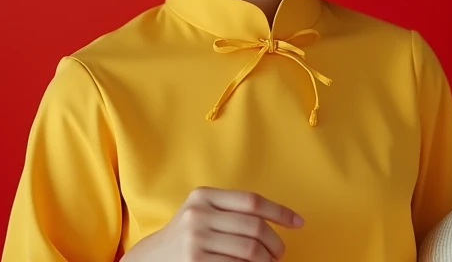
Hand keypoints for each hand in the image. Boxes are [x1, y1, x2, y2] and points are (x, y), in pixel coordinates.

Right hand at [121, 187, 303, 261]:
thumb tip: (277, 222)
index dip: (280, 212)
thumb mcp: (202, 212)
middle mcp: (198, 214)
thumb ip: (232, 210)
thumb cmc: (186, 235)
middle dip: (275, 243)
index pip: (251, 201)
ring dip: (267, 261)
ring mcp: (196, 240)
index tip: (299, 223)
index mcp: (203, 196)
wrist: (152, 259)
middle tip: (280, 253)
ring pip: (250, 251)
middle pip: (254, 227)